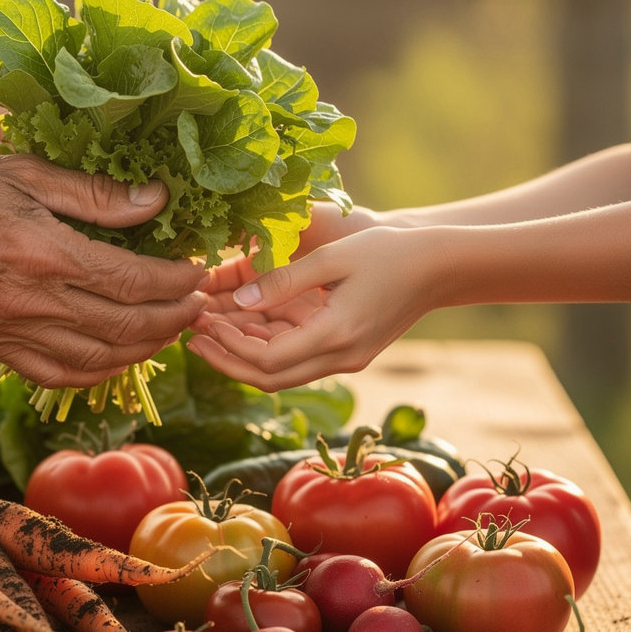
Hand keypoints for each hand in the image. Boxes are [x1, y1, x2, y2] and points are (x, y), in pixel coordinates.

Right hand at [0, 152, 207, 387]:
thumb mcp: (22, 172)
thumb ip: (93, 194)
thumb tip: (157, 201)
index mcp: (42, 253)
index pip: (132, 281)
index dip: (176, 282)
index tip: (199, 272)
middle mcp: (31, 303)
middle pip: (125, 327)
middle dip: (173, 319)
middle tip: (199, 305)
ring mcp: (12, 334)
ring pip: (99, 360)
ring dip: (145, 350)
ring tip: (170, 329)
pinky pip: (59, 376)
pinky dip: (100, 373)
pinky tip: (119, 357)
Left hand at [189, 226, 440, 390]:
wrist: (440, 267)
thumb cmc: (388, 252)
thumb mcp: (332, 257)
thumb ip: (282, 281)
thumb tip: (238, 302)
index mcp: (336, 334)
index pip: (268, 359)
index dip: (229, 347)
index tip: (202, 324)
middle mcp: (341, 358)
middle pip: (269, 379)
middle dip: (225, 361)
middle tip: (190, 338)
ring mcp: (346, 360)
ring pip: (282, 374)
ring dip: (243, 358)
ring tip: (209, 331)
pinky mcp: (347, 353)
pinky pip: (298, 361)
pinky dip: (267, 349)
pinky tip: (243, 327)